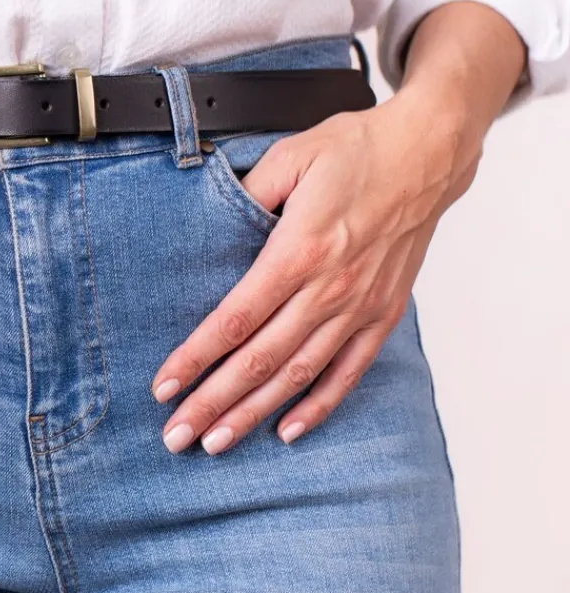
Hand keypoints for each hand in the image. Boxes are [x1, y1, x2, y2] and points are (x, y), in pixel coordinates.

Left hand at [149, 2, 526, 454]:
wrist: (429, 153)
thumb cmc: (358, 150)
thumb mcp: (291, 155)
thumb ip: (246, 194)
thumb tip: (211, 226)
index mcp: (299, 250)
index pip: (234, 319)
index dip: (196, 359)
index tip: (164, 387)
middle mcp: (329, 288)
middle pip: (260, 360)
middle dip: (213, 402)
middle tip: (176, 436)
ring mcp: (359, 307)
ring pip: (298, 374)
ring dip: (255, 412)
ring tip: (217, 442)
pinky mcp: (383, 314)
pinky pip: (348, 370)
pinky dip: (320, 405)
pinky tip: (289, 430)